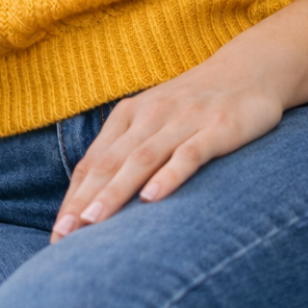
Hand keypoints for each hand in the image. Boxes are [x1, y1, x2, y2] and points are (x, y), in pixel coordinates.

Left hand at [49, 0, 307, 242]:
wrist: (250, 70)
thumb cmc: (195, 106)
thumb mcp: (156, 121)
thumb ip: (129, 152)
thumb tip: (94, 200)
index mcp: (130, 115)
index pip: (94, 161)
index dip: (73, 198)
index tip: (57, 234)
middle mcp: (151, 116)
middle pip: (110, 162)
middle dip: (84, 201)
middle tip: (63, 237)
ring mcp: (184, 121)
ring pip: (142, 159)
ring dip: (115, 191)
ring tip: (94, 222)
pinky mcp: (217, 128)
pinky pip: (189, 153)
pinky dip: (169, 174)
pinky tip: (153, 197)